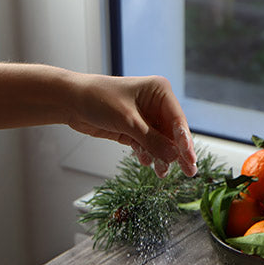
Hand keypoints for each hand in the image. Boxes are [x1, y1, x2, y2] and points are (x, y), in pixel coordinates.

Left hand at [67, 73, 196, 177]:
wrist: (72, 102)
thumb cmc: (98, 99)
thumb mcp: (127, 121)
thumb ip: (151, 140)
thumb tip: (174, 156)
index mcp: (159, 92)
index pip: (178, 120)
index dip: (185, 142)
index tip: (190, 159)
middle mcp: (156, 104)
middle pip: (173, 134)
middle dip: (178, 153)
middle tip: (189, 172)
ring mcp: (146, 119)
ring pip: (161, 143)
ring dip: (161, 157)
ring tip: (161, 172)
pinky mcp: (135, 130)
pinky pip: (147, 146)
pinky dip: (147, 154)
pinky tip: (146, 161)